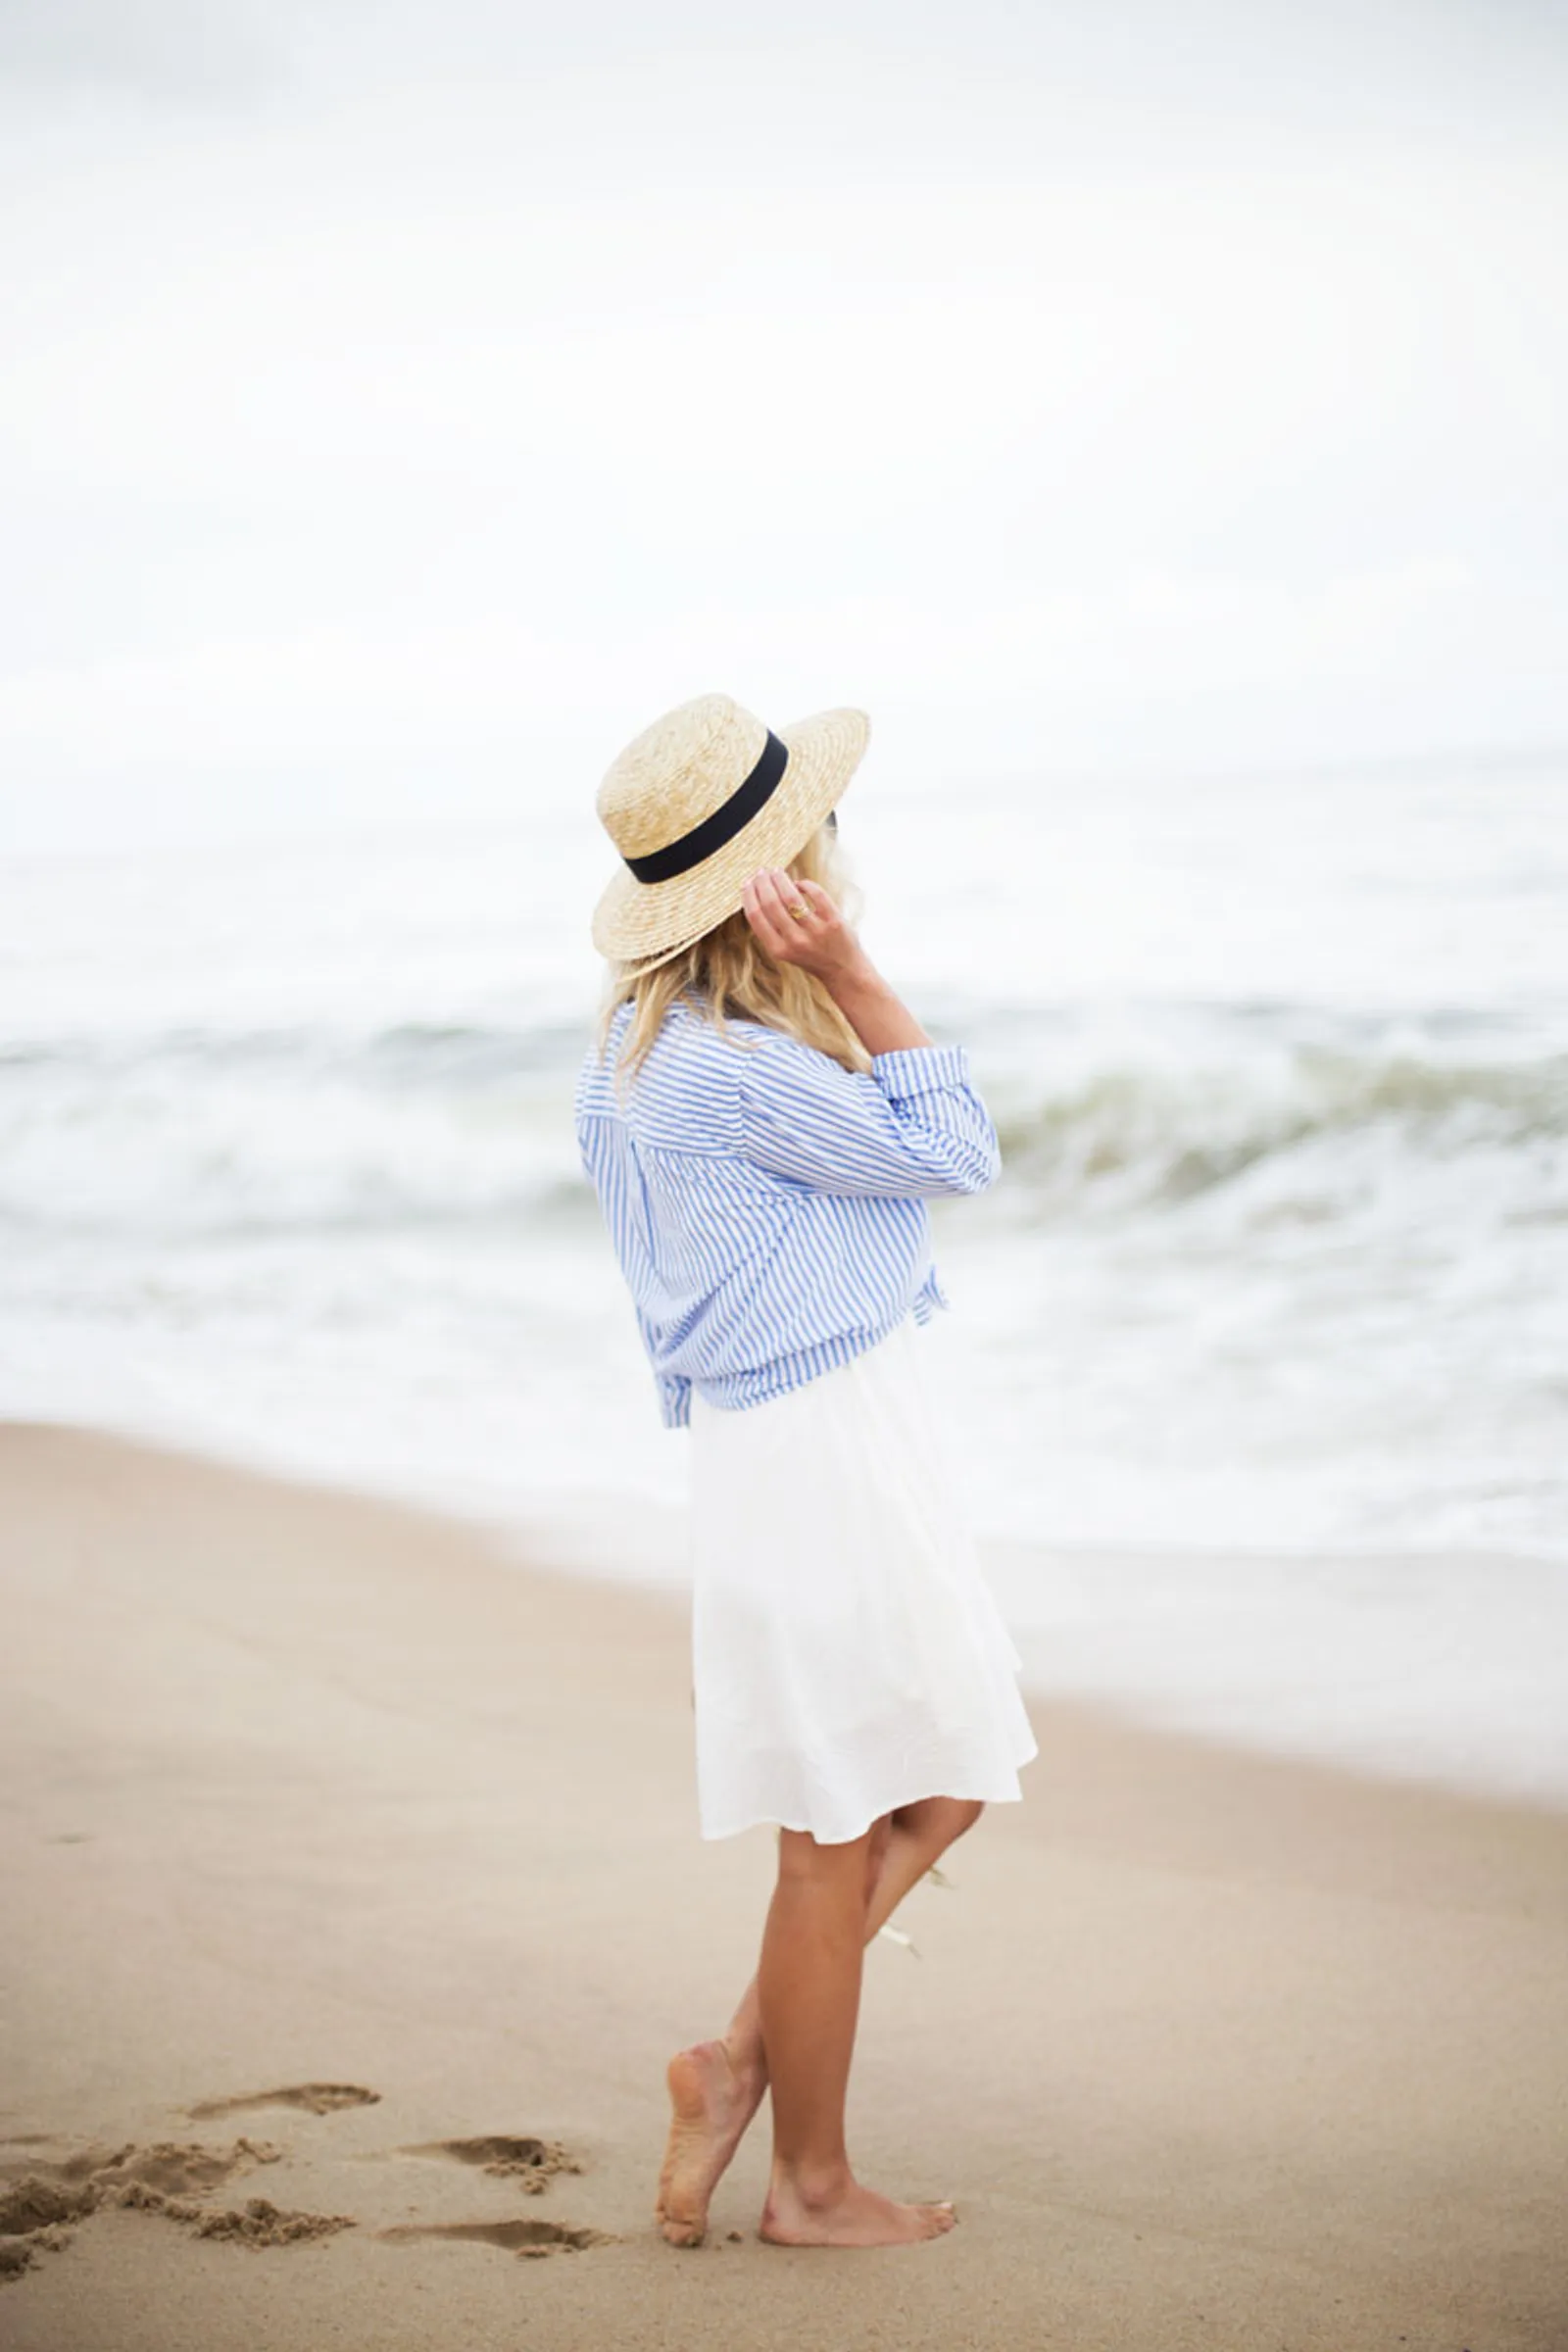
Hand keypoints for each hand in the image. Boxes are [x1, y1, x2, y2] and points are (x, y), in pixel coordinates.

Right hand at [741, 867, 868, 985]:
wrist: (843, 971)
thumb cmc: (811, 956)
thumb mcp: (785, 950)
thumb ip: (771, 929)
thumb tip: (757, 893)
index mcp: (778, 949)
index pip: (756, 916)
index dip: (748, 896)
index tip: (747, 883)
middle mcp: (795, 941)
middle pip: (771, 903)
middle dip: (763, 883)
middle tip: (761, 872)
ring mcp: (815, 932)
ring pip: (791, 897)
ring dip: (781, 879)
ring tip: (777, 871)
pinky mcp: (834, 922)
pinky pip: (817, 895)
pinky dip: (805, 884)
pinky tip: (800, 883)